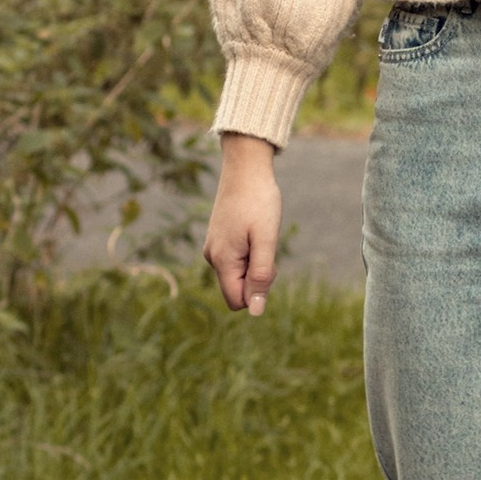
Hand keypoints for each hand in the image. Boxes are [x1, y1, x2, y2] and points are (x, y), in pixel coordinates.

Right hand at [205, 134, 283, 315]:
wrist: (245, 168)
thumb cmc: (259, 202)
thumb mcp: (266, 240)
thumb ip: (261, 276)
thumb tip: (256, 311)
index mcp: (222, 260)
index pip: (237, 301)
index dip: (258, 292)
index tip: (268, 263)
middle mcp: (211, 257)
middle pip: (237, 288)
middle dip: (257, 278)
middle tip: (266, 246)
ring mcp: (213, 247)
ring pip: (238, 273)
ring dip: (254, 263)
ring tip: (260, 233)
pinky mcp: (218, 238)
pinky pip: (235, 259)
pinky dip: (249, 251)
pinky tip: (254, 229)